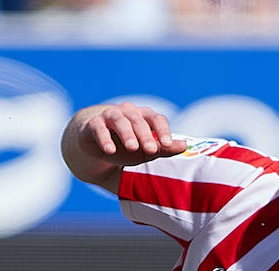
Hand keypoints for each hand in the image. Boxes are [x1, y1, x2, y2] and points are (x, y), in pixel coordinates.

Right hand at [69, 102, 189, 170]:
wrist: (95, 144)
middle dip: (145, 135)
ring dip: (127, 134)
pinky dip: (105, 139)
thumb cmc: (126, 146)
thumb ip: (164, 148)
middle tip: (151, 150)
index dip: (163, 131)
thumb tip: (184, 146)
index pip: (156, 119)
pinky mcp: (93, 124)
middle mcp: (128, 112)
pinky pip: (99, 128)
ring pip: (120, 120)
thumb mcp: (145, 150)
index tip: (168, 145)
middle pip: (139, 120)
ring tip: (132, 148)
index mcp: (144, 116)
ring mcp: (110, 116)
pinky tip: (110, 151)